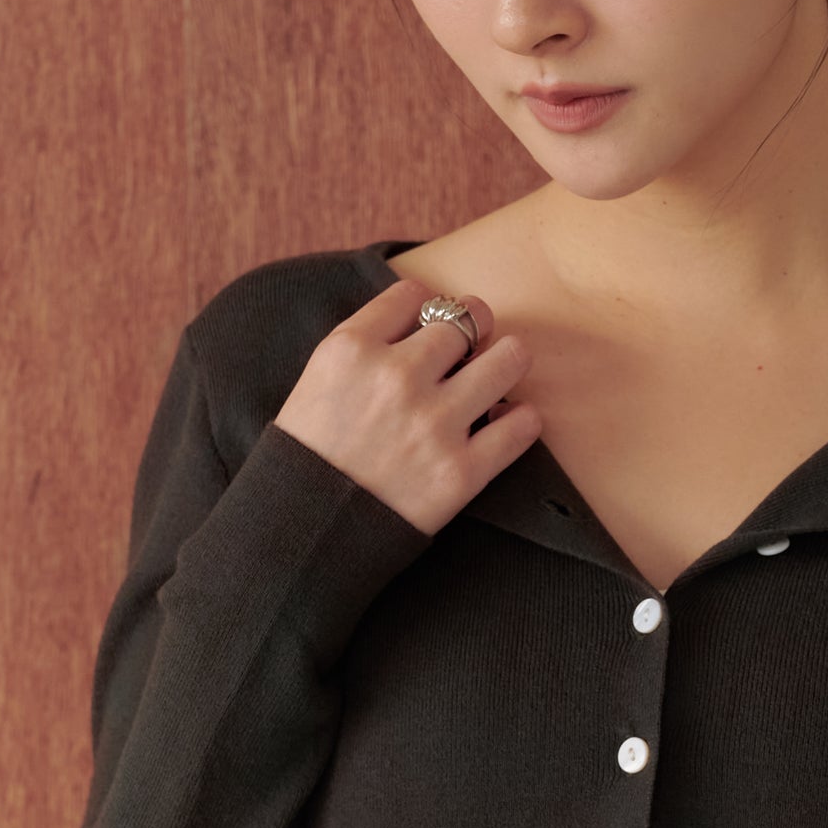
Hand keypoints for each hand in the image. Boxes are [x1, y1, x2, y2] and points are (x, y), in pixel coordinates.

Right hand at [272, 273, 542, 537]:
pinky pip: (522, 424)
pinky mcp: (462, 472)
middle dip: (474, 328)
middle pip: (468, 318)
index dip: (428, 308)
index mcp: (352, 348)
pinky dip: (520, 420)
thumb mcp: (318, 378)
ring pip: (509, 359)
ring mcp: (433, 424)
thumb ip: (366, 342)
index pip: (415, 294)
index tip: (429, 326)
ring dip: (507, 363)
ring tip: (496, 376)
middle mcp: (396, 377)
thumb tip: (424, 316)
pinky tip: (505, 423)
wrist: (305, 534)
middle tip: (472, 347)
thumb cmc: (308, 455)